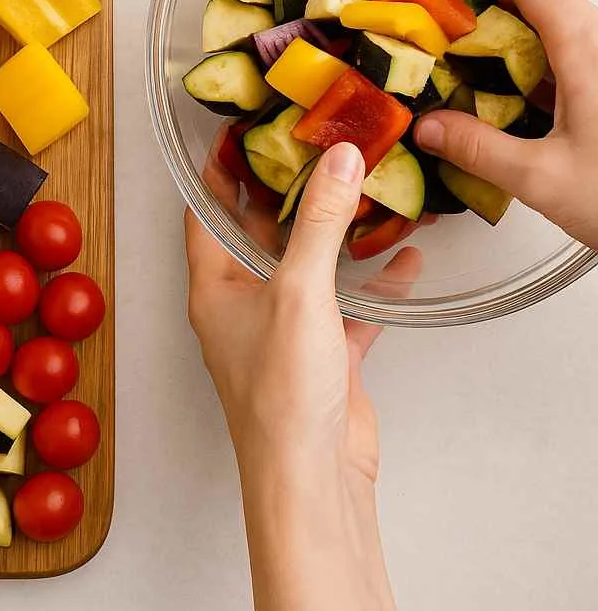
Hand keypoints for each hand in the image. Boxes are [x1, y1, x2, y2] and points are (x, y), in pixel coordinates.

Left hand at [186, 139, 411, 610]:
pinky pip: (348, 308)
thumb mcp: (299, 291)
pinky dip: (373, 285)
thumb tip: (336, 160)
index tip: (241, 134)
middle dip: (284, 196)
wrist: (312, 476)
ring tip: (356, 192)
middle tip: (308, 152)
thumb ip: (319, 222)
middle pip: (258, 236)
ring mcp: (283, 330)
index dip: (220, 173)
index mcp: (213, 286)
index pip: (206, 214)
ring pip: (306, 269)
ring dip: (332, 236)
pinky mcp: (322, 355)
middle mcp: (242, 304)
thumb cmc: (279, 393)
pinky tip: (403, 263)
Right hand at [415, 0, 597, 247]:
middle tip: (427, 1)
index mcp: (585, 49)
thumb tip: (426, 128)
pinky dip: (512, 56)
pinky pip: (552, 55)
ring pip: (543, 22)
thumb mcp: (545, 179)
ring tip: (445, 42)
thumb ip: (479, 149)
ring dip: (494, 23)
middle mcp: (597, 46)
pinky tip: (484, 84)